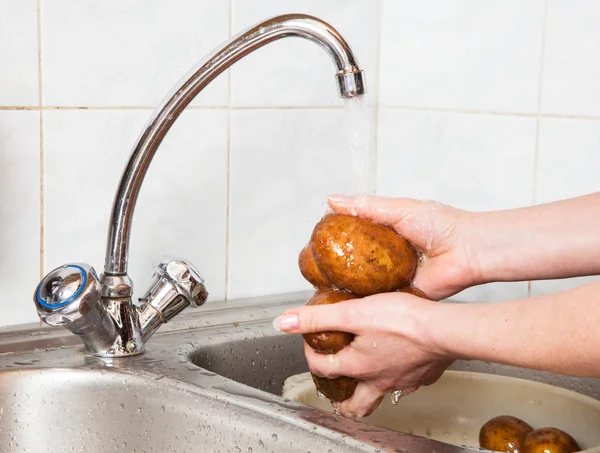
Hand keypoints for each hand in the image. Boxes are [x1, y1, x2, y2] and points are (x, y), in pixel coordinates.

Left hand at [273, 292, 453, 417]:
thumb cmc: (403, 321)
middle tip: (337, 394)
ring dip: (370, 390)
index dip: (311, 355)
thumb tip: (283, 322)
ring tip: (367, 379)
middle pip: (357, 405)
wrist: (445, 330)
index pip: (323, 368)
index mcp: (358, 366)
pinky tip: (401, 361)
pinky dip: (398, 376)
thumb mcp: (352, 313)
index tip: (311, 342)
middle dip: (343, 402)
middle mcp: (379, 380)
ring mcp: (403, 381)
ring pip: (382, 394)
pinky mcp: (424, 374)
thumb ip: (317, 318)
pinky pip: (407, 383)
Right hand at [327, 194, 480, 299]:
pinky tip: (343, 303)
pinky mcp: (400, 296)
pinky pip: (378, 301)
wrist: (467, 251)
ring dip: (346, 286)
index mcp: (384, 235)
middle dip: (335, 268)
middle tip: (313, 271)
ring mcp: (391, 278)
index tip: (314, 244)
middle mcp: (385, 258)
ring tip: (321, 289)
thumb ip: (366, 206)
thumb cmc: (441, 225)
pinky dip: (364, 302)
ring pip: (362, 284)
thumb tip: (333, 200)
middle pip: (353, 264)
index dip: (333, 241)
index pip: (351, 238)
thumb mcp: (398, 208)